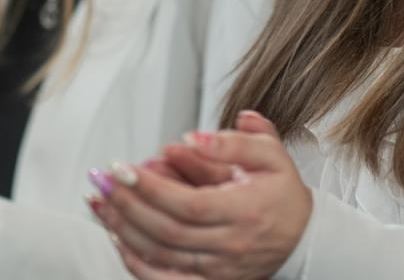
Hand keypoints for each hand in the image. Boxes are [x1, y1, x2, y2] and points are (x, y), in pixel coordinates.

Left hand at [91, 111, 311, 279]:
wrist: (303, 238)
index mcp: (245, 210)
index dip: (151, 188)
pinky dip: (135, 261)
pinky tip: (117, 237)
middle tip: (102, 179)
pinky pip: (164, 278)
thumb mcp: (270, 155)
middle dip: (127, 204)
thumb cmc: (282, 193)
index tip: (123, 167)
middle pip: (167, 230)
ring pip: (160, 255)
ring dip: (123, 229)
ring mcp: (217, 268)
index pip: (188, 204)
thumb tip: (192, 138)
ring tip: (99, 202)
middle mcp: (229, 244)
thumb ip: (234, 142)